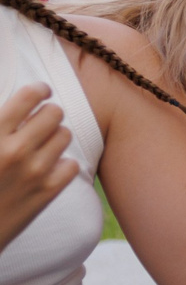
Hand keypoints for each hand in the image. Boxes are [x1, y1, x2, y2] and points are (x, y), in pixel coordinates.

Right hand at [0, 83, 75, 253]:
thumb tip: (15, 109)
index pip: (30, 95)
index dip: (39, 90)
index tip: (40, 93)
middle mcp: (15, 151)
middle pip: (55, 112)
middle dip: (47, 115)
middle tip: (37, 124)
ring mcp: (33, 172)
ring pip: (65, 135)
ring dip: (53, 139)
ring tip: (38, 148)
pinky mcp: (46, 193)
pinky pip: (72, 164)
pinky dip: (61, 165)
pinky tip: (46, 169)